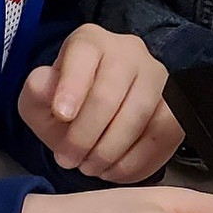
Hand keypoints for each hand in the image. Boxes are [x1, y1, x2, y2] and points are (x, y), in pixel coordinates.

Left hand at [19, 24, 183, 182]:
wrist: (95, 118)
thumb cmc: (66, 106)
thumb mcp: (38, 100)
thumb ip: (36, 92)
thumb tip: (45, 85)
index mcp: (90, 41)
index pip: (84, 53)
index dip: (72, 85)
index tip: (61, 116)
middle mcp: (128, 50)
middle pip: (111, 91)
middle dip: (86, 134)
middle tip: (69, 159)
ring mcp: (156, 76)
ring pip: (141, 114)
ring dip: (112, 150)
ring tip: (91, 167)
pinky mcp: (175, 104)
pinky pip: (164, 133)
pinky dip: (139, 160)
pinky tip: (116, 171)